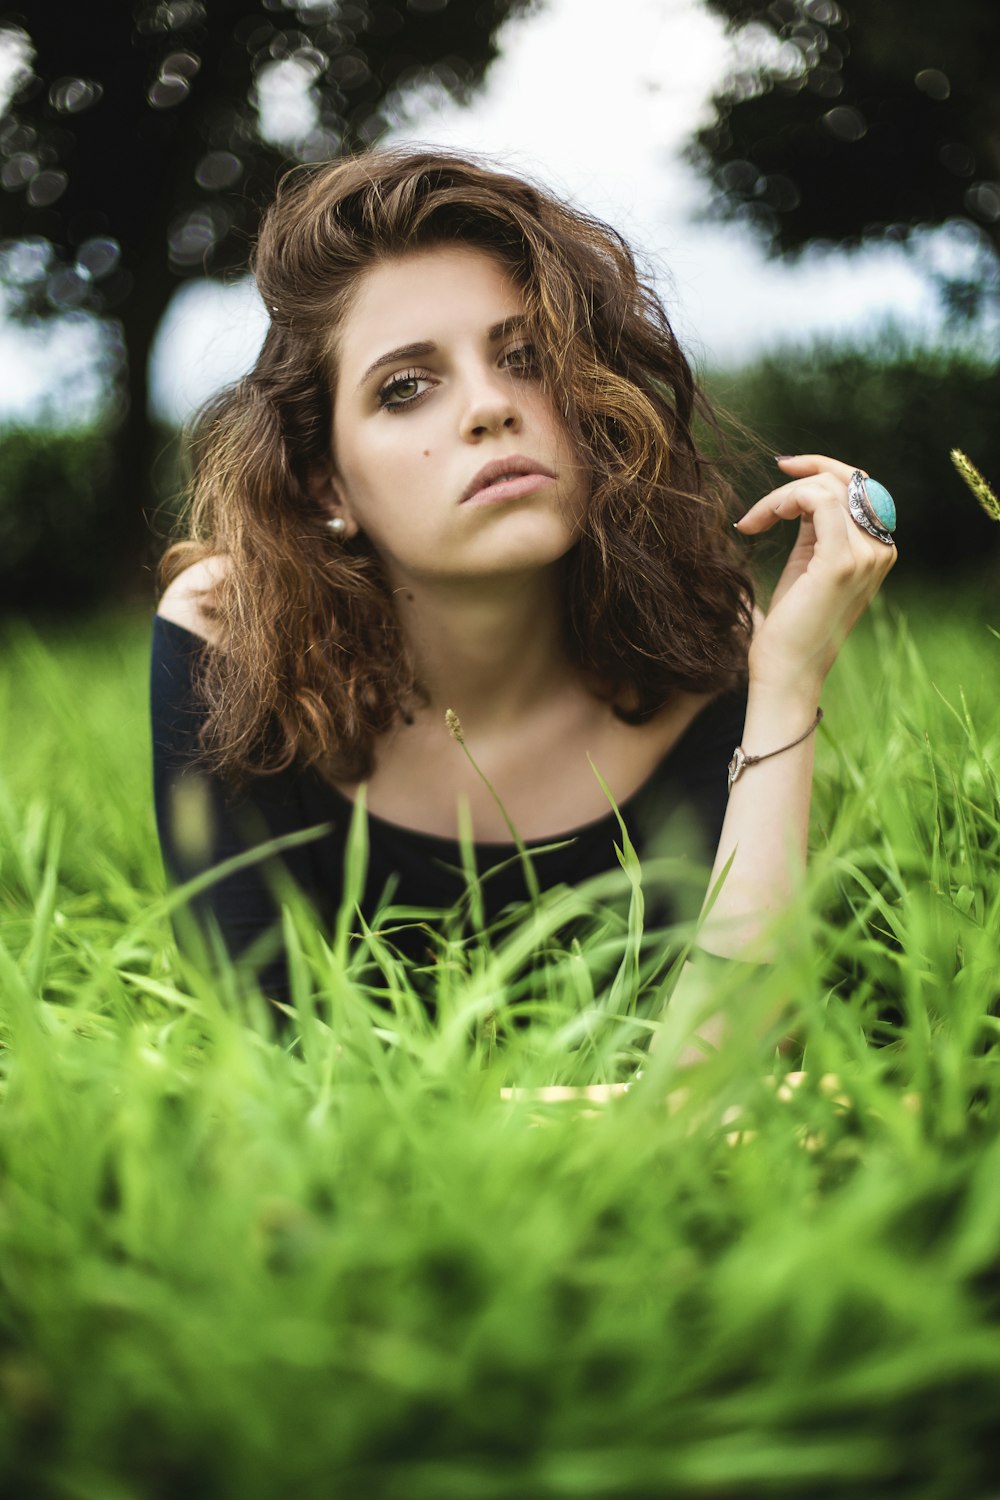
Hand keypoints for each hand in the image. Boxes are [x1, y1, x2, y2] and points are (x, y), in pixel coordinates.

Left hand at [735, 454, 896, 694]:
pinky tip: (759, 521)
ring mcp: (866, 555)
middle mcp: (881, 549)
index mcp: (878, 548)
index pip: (862, 486)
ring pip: (827, 488)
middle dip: (806, 471)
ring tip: (754, 520)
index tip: (785, 467)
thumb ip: (817, 527)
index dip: (824, 468)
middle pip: (850, 480)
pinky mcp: (841, 561)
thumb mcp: (808, 563)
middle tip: (771, 476)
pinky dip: (783, 501)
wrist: (787, 670)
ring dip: (782, 495)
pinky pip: (817, 501)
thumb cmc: (791, 623)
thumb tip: (804, 491)